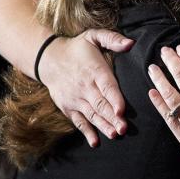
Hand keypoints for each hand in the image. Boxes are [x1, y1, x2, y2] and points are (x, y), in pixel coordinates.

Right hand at [41, 29, 132, 146]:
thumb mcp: (93, 36)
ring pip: (92, 115)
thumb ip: (112, 39)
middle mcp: (85, 86)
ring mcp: (76, 98)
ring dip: (103, 126)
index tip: (121, 110)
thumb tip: (131, 43)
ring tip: (114, 134)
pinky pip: (79, 121)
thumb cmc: (77, 48)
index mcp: (94, 70)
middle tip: (123, 129)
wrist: (49, 59)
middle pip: (100, 104)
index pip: (106, 86)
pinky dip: (87, 132)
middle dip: (112, 118)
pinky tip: (95, 142)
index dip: (114, 99)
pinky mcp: (68, 107)